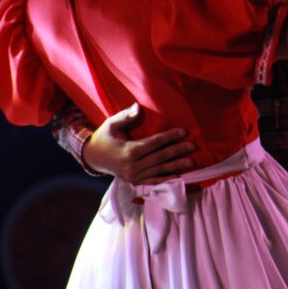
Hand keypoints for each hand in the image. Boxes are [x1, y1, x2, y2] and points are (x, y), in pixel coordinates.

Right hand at [82, 103, 196, 184]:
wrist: (94, 157)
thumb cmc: (104, 137)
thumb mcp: (111, 124)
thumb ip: (125, 116)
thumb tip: (138, 107)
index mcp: (129, 151)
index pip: (154, 143)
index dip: (169, 137)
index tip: (183, 131)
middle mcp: (133, 165)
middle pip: (160, 157)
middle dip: (178, 151)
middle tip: (193, 146)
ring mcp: (134, 175)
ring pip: (159, 170)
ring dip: (176, 165)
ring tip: (192, 161)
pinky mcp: (135, 181)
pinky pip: (154, 181)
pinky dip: (167, 179)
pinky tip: (179, 177)